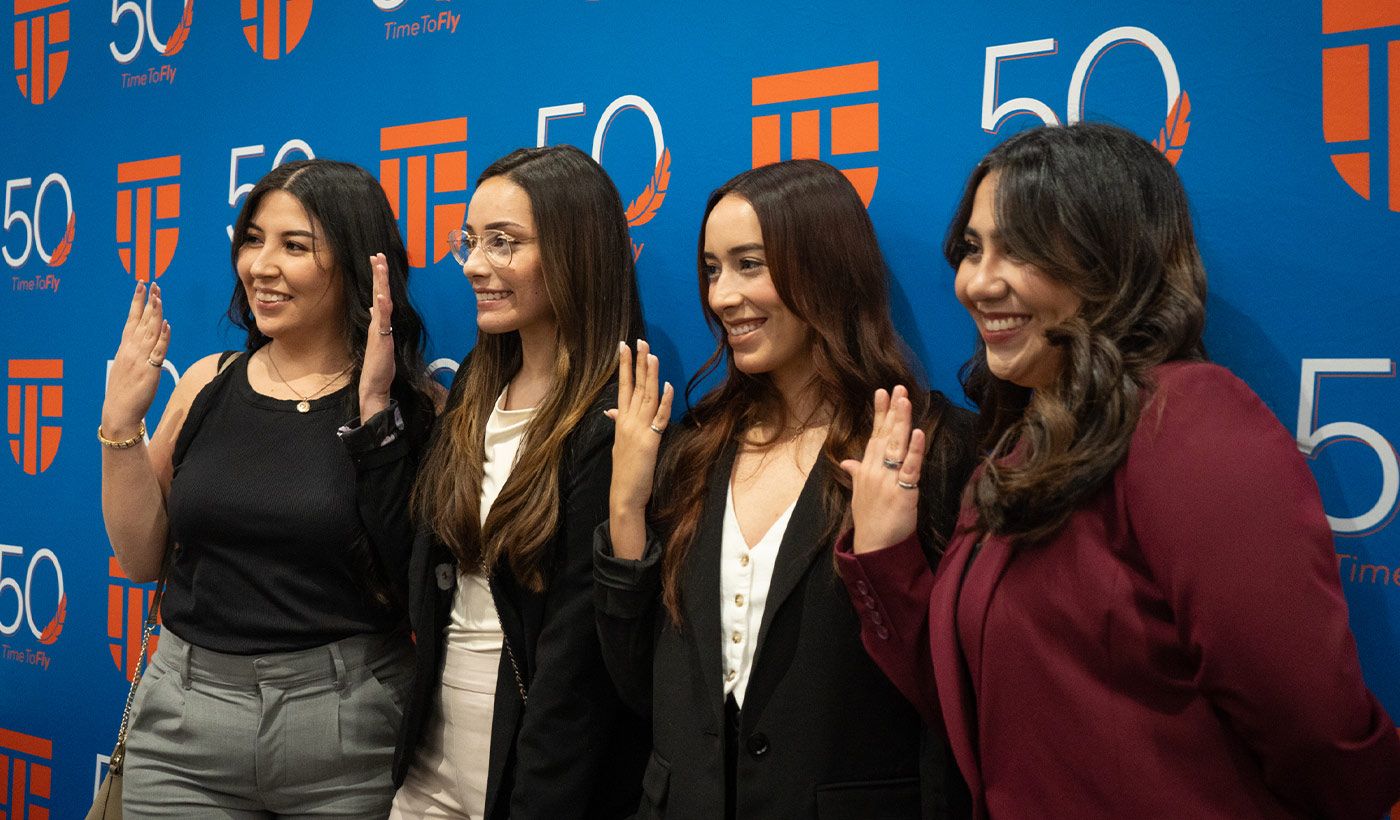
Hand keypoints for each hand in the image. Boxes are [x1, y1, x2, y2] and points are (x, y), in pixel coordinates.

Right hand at [101, 282, 169, 439]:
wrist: (119, 412)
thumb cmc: (124, 392)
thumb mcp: (127, 366)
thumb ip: (136, 353)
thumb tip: (145, 343)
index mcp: (125, 348)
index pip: (131, 319)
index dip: (137, 302)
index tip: (141, 286)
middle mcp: (131, 350)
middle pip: (141, 321)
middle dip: (148, 301)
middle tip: (153, 284)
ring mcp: (140, 359)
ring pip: (150, 331)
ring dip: (155, 313)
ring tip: (159, 297)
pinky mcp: (150, 370)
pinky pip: (158, 351)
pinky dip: (162, 338)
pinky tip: (166, 325)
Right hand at [359, 253, 394, 418]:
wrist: (374, 384)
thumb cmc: (379, 365)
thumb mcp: (381, 339)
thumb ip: (379, 322)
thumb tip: (375, 308)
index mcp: (379, 323)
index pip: (379, 296)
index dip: (379, 279)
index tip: (377, 261)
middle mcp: (378, 323)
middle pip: (378, 293)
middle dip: (378, 274)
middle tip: (376, 255)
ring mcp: (378, 330)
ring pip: (380, 302)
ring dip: (379, 283)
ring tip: (378, 266)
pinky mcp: (381, 339)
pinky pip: (382, 321)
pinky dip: (382, 308)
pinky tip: (381, 297)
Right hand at [605, 339, 672, 557]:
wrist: (624, 494)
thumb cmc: (624, 470)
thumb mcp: (619, 444)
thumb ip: (617, 424)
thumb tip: (610, 411)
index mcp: (620, 421)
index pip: (622, 387)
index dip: (624, 366)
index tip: (624, 346)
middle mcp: (627, 421)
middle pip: (633, 386)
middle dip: (637, 362)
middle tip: (639, 341)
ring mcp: (638, 430)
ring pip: (646, 396)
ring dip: (650, 375)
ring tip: (652, 355)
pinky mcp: (650, 440)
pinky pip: (659, 417)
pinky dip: (664, 400)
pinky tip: (668, 385)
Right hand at [840, 385, 925, 553]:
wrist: (873, 546)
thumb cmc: (869, 520)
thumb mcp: (859, 493)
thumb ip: (856, 473)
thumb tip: (847, 461)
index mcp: (867, 469)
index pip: (874, 435)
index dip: (879, 413)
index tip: (882, 392)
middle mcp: (875, 470)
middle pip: (885, 435)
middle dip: (892, 411)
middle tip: (898, 388)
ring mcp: (888, 480)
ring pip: (896, 446)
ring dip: (901, 422)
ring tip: (905, 400)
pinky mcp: (903, 492)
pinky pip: (910, 468)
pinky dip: (915, 450)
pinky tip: (918, 433)